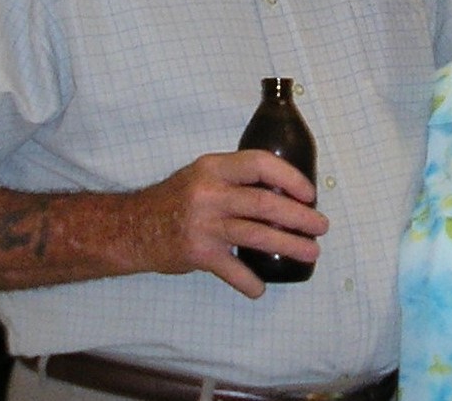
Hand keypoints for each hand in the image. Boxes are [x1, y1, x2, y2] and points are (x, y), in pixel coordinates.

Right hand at [127, 150, 328, 297]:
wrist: (131, 227)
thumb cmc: (176, 198)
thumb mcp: (204, 174)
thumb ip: (236, 178)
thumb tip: (283, 190)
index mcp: (214, 167)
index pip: (260, 164)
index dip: (289, 178)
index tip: (309, 193)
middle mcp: (210, 192)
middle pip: (264, 203)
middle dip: (299, 216)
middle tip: (321, 226)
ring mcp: (203, 224)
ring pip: (256, 234)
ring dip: (289, 244)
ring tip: (311, 252)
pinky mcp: (197, 253)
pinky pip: (232, 270)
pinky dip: (249, 281)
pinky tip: (261, 287)